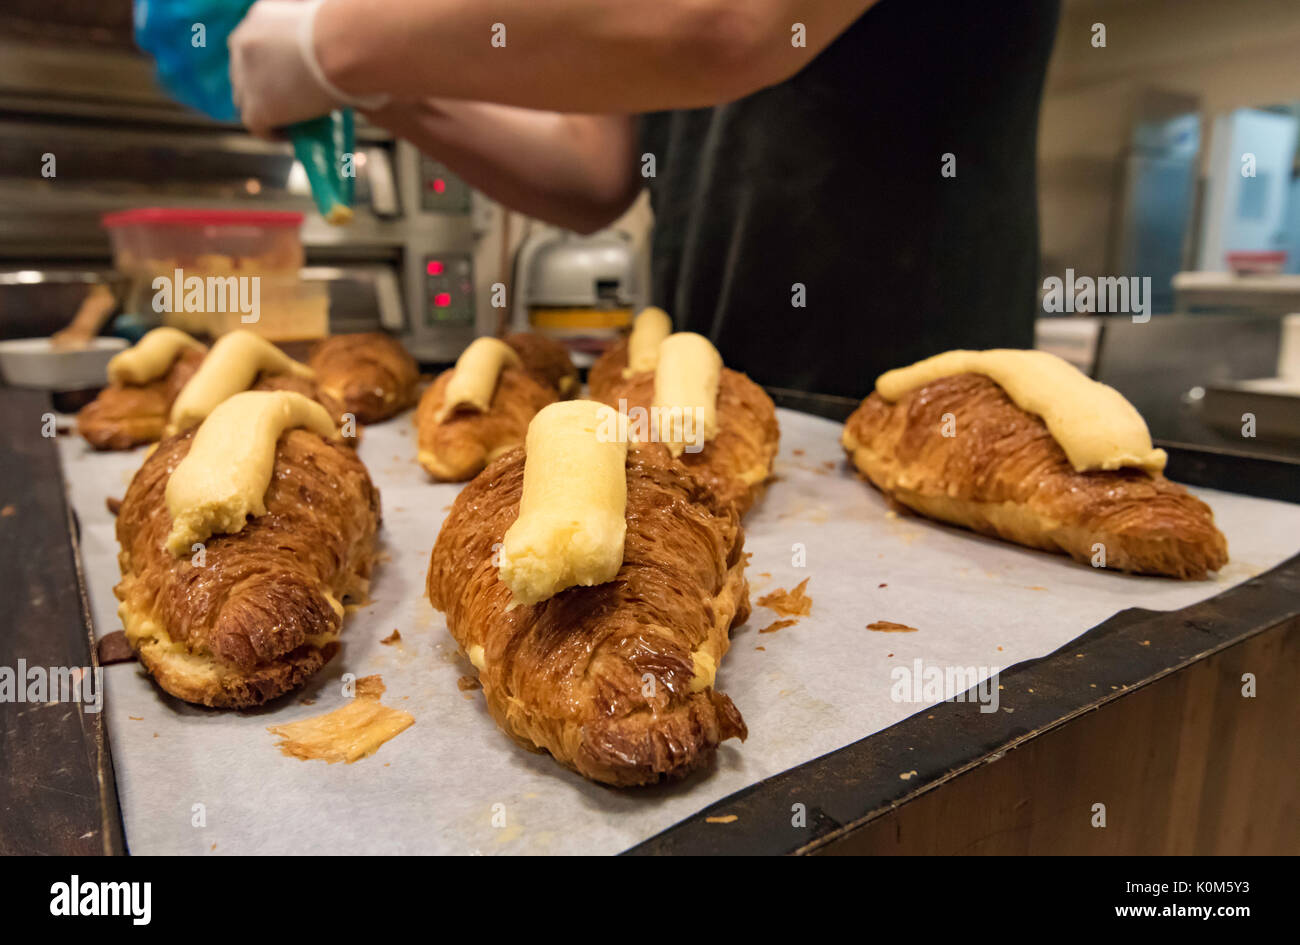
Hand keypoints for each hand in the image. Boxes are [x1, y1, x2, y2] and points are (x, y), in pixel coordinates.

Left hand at [230, 0, 386, 136]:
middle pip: (243, 72)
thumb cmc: (345, 32)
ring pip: (245, 99)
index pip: (253, 46)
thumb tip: (322, 55)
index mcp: (258, 18)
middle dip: (262, 87)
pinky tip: (290, 135)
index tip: (289, 79)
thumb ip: (308, 36)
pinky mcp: (256, 107)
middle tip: (289, 101)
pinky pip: (257, 126)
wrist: (342, 47)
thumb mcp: (318, 22)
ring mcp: (246, 77)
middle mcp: (242, 43)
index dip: (268, 66)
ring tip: (291, 120)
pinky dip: (272, 133)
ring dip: (266, 109)